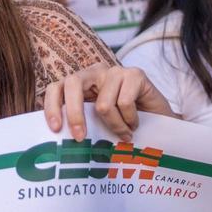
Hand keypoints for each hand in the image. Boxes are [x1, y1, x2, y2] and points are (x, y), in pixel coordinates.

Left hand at [43, 64, 176, 141]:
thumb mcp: (96, 125)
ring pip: (103, 104)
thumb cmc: (124, 126)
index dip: (51, 106)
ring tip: (124, 133)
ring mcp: (115, 71)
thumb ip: (81, 125)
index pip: (57, 87)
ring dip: (115, 126)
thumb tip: (58, 140)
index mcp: (81, 83)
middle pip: (72, 83)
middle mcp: (95, 72)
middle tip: (80, 138)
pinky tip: (135, 123)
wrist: (160, 124)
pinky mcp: (136, 74)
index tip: (55, 129)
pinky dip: (130, 120)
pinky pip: (125, 103)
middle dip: (74, 114)